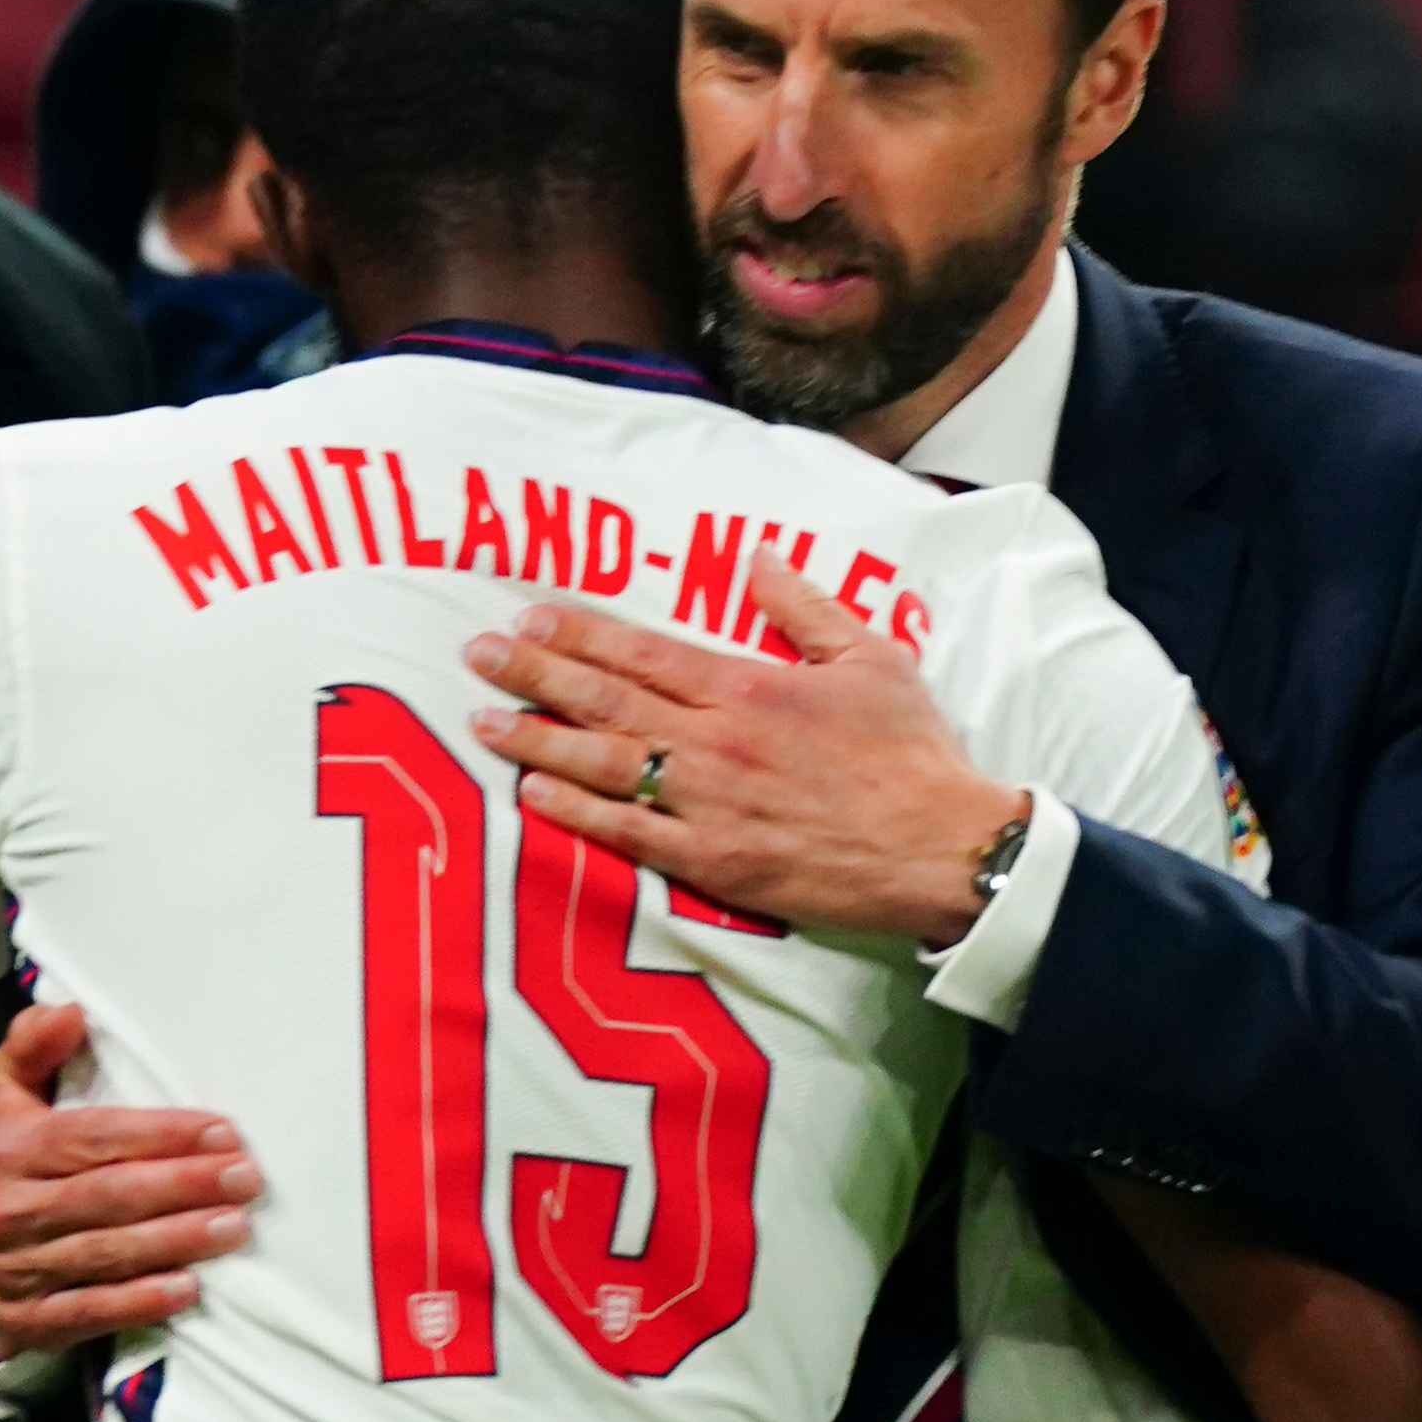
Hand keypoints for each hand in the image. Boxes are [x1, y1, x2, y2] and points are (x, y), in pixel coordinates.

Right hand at [0, 1004, 260, 1362]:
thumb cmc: (6, 1166)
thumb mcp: (7, 1099)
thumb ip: (33, 1047)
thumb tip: (70, 1010)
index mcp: (11, 1150)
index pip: (97, 1138)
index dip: (164, 1135)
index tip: (224, 1132)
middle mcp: (10, 1210)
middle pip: (110, 1195)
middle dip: (185, 1185)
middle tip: (246, 1178)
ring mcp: (17, 1271)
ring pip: (107, 1253)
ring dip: (177, 1241)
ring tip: (235, 1226)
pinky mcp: (27, 1323)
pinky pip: (89, 1312)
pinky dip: (139, 1303)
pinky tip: (187, 1288)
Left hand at [465, 549, 1024, 945]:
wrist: (943, 848)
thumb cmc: (910, 753)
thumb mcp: (871, 656)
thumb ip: (805, 605)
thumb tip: (755, 558)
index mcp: (749, 686)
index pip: (643, 650)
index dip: (579, 632)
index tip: (529, 616)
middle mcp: (716, 742)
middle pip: (606, 700)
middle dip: (534, 674)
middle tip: (478, 654)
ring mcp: (710, 806)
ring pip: (604, 764)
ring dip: (537, 739)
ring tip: (483, 721)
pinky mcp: (715, 864)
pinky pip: (629, 835)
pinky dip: (576, 812)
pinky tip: (533, 792)